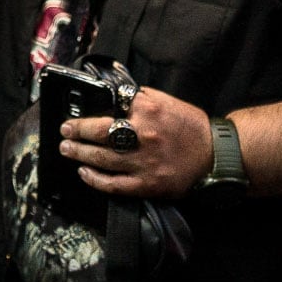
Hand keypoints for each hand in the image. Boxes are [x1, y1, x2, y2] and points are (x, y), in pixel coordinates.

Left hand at [60, 84, 213, 201]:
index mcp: (148, 110)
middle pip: (99, 132)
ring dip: (79, 153)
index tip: (78, 115)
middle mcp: (142, 134)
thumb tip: (117, 97)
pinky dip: (95, 179)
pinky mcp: (146, 184)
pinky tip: (84, 173)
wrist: (216, 155)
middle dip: (77, 131)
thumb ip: (142, 99)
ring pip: (101, 158)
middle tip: (65, 131)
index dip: (90, 112)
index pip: (111, 106)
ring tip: (67, 149)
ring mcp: (142, 162)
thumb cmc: (192, 127)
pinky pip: (113, 184)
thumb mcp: (168, 102)